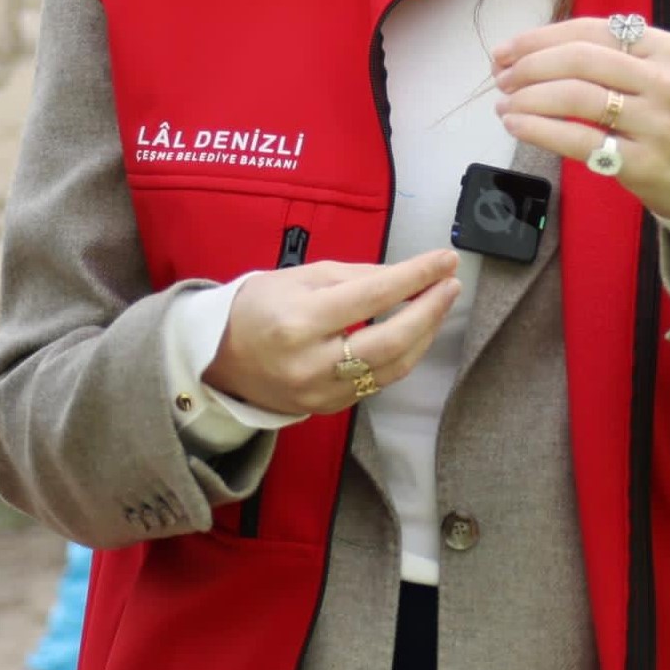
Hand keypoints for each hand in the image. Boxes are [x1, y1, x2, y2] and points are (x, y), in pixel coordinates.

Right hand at [208, 248, 463, 424]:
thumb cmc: (258, 307)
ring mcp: (320, 391)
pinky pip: (378, 382)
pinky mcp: (328, 408)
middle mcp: (312, 362)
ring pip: (392, 367)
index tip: (444, 260)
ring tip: (438, 306)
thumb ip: (356, 276)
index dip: (416, 277)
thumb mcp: (300, 276)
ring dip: (424, 335)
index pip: (373, 296)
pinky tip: (414, 333)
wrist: (219, 357)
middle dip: (430, 311)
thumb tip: (407, 276)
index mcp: (300, 320)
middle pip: (391, 340)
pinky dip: (402, 356)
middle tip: (451, 285)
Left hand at [491, 14, 669, 227]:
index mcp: (667, 48)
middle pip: (580, 60)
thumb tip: (533, 49)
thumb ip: (611, 56)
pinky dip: (540, 130)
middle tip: (502, 79)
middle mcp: (665, 80)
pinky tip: (518, 126)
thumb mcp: (661, 74)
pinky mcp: (644, 163)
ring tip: (505, 105)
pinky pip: (580, 140)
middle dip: (529, 66)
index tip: (506, 50)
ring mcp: (657, 123)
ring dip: (528, 98)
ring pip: (576, 97)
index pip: (591, 30)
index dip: (540, 38)